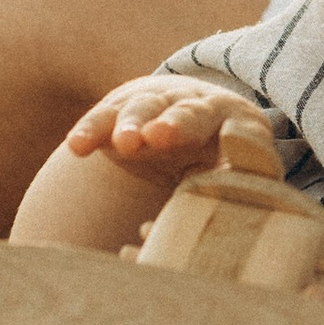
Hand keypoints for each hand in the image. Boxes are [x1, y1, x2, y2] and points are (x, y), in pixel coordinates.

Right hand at [64, 75, 279, 193]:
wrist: (179, 122)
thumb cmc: (218, 159)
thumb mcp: (241, 173)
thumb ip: (246, 190)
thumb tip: (243, 222)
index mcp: (238, 121)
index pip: (244, 131)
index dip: (237, 141)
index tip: (228, 147)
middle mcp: (197, 104)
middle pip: (189, 112)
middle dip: (176, 123)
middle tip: (160, 137)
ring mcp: (156, 102)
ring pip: (143, 107)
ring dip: (132, 123)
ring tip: (124, 144)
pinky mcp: (119, 110)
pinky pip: (103, 118)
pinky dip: (91, 130)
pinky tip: (77, 146)